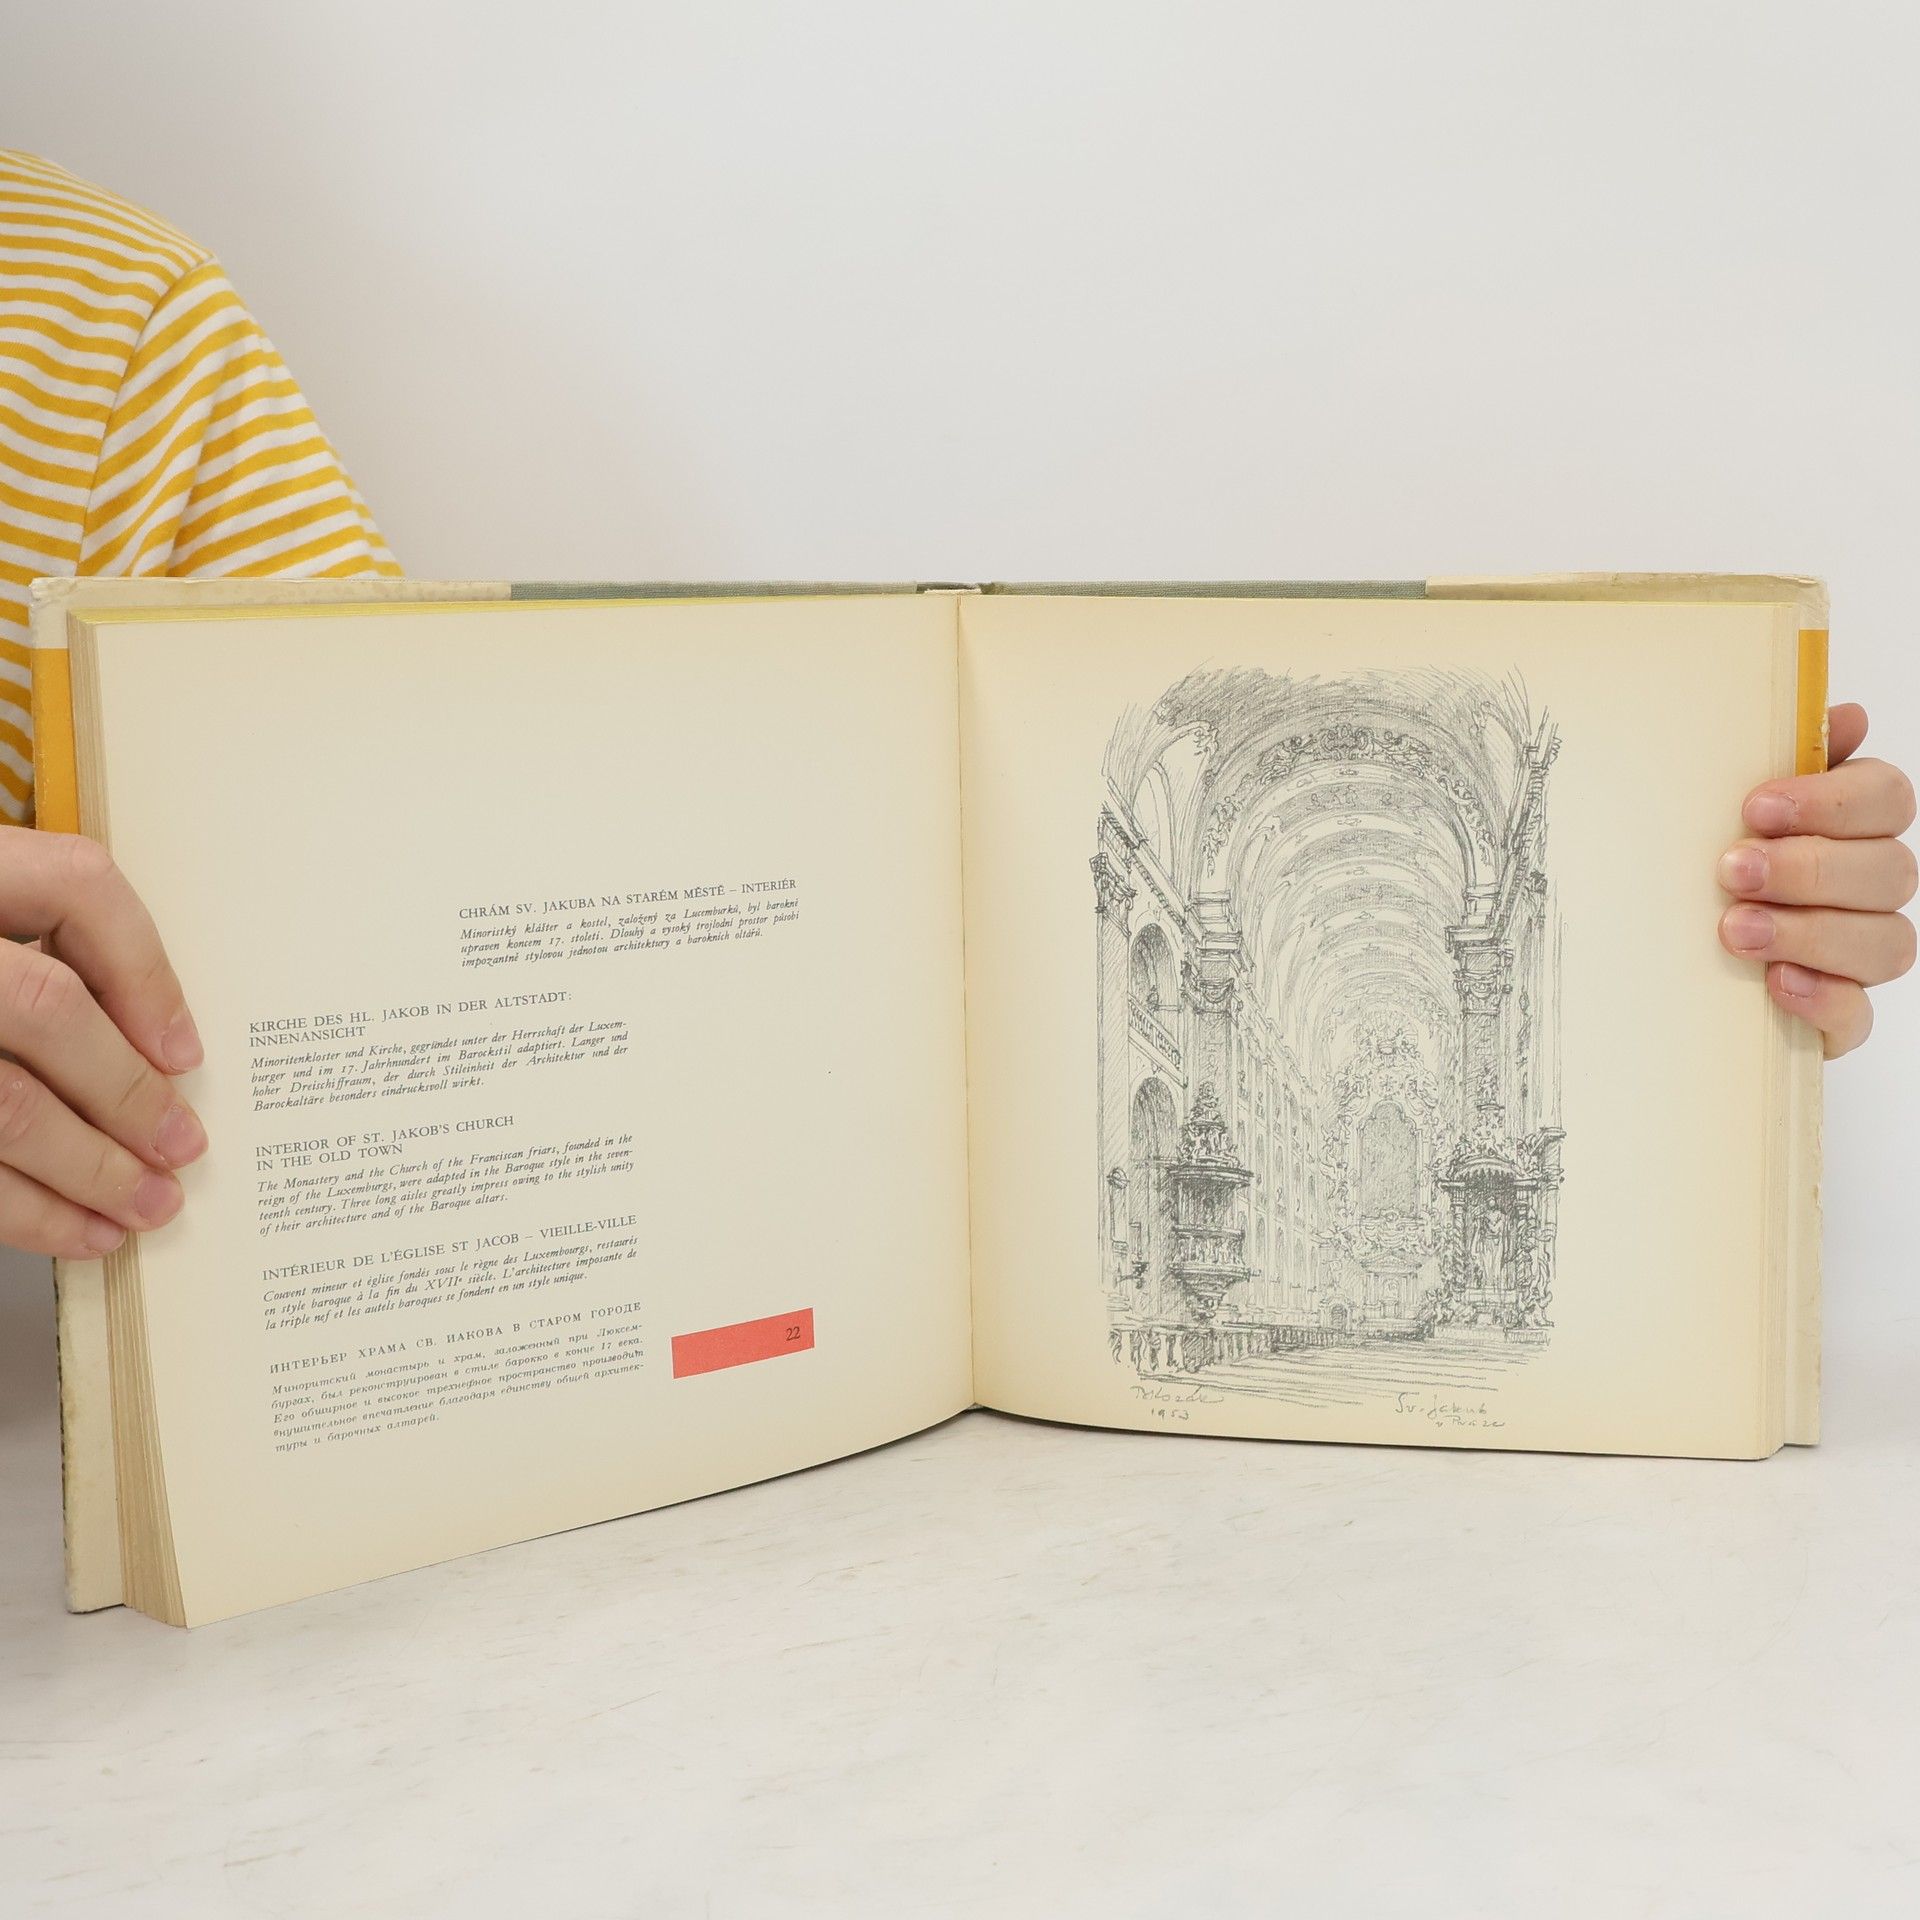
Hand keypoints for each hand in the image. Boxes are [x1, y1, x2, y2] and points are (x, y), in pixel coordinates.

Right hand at [0, 829, 205, 1257]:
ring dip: (89, 1167)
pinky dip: (24, 1210)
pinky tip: (73, 1229)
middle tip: (182, 1148)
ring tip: (146, 1205)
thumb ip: (34, 946)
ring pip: (3, 1103)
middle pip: (45, 1008)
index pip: (74, 883)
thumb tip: (151, 1044)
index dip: (144, 967)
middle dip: (128, 1091)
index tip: (184, 1047)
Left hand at [1718, 703, 1916, 1057]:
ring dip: (1809, 932)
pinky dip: (1821, 997)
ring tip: (1734, 930)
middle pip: (1891, 870)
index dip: (1831, 800)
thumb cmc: (1699, 869)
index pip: (1886, 797)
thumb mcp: (1717, 809)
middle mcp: (1868, 889)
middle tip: (1732, 869)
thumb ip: (1776, 759)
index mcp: (1852, 826)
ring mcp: (1858, 957)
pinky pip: (1857, 1014)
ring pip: (1887, 942)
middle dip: (1810, 869)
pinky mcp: (1838, 1018)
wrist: (1660, 963)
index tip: (1756, 807)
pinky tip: (1775, 982)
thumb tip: (1847, 716)